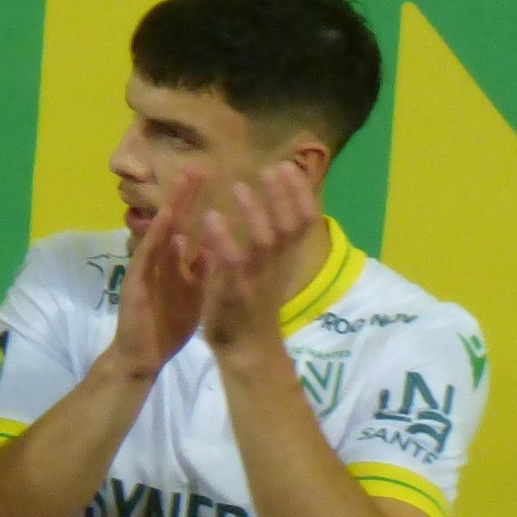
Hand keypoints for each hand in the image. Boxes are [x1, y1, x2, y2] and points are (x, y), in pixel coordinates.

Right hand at [104, 167, 208, 379]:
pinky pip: (147, 255)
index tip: (212, 176)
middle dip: (186, 194)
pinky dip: (155, 234)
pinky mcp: (135, 283)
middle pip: (174, 221)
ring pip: (160, 232)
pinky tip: (165, 216)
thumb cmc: (165, 328)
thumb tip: (212, 246)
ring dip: (172, 205)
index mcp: (175, 263)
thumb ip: (199, 271)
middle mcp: (159, 260)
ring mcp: (145, 269)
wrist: (142, 358)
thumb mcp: (192, 294)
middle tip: (199, 165)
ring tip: (184, 180)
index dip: (198, 202)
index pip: (187, 226)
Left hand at [195, 160, 323, 352]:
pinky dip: (223, 239)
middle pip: (291, 226)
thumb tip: (278, 209)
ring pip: (265, 241)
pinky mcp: (236, 293)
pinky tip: (212, 218)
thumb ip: (274, 244)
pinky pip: (232, 263)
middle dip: (284, 195)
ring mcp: (258, 280)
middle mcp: (278, 267)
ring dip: (253, 212)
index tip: (289, 167)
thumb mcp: (270, 271)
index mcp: (286, 260)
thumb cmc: (254, 306)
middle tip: (272, 167)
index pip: (304, 222)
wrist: (247, 350)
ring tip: (239, 187)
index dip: (300, 194)